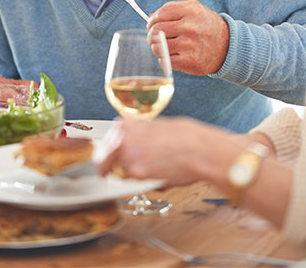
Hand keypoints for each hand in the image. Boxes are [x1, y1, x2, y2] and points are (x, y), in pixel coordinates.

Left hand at [97, 117, 238, 187]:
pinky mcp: (137, 173)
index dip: (108, 153)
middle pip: (104, 159)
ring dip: (130, 173)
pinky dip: (143, 180)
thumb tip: (137, 142)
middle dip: (110, 166)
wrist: (201, 150)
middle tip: (116, 172)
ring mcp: (128, 156)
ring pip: (119, 171)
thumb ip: (141, 134)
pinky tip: (159, 172)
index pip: (106, 142)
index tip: (108, 160)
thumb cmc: (187, 136)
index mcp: (127, 124)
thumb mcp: (159, 125)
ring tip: (152, 167)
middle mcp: (123, 138)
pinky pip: (134, 181)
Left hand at [146, 0, 229, 75]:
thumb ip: (173, 9)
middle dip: (151, 35)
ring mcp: (190, 45)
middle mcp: (191, 27)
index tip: (151, 25)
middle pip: (156, 30)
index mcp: (191, 11)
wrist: (228, 46)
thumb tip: (150, 17)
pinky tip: (172, 56)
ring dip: (157, 48)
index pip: (160, 14)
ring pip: (158, 47)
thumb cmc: (206, 26)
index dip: (152, 20)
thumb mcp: (194, 10)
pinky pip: (165, 61)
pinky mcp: (189, 61)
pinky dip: (164, 59)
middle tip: (154, 37)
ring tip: (163, 47)